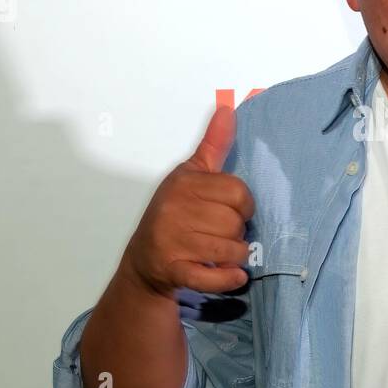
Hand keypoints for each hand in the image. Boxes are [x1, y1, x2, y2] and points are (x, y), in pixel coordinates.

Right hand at [121, 104, 255, 296]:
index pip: (238, 192)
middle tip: (222, 234)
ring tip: (222, 253)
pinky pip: (215, 277)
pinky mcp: (173, 270)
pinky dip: (228, 279)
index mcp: (184, 183)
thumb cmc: (174, 214)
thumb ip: (213, 145)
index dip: (243, 206)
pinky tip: (232, 275)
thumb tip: (228, 109)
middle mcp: (175, 209)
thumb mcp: (190, 176)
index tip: (232, 211)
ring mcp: (172, 241)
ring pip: (231, 250)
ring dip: (235, 257)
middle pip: (236, 223)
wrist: (144, 262)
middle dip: (237, 233)